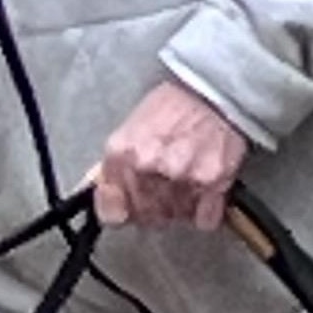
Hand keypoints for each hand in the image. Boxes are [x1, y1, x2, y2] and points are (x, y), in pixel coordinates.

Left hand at [91, 81, 250, 229]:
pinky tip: (202, 187)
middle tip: (164, 186)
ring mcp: (181, 176)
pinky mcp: (212, 182)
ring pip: (175, 219)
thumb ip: (112, 170)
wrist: (210, 93)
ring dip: (179, 207)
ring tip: (184, 179)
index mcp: (122, 154)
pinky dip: (205, 210)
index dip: (122, 212)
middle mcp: (149, 167)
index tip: (127, 209)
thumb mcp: (128, 132)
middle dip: (153, 208)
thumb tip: (99, 197)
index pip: (112, 213)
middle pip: (146, 218)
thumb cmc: (170, 109)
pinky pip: (204, 219)